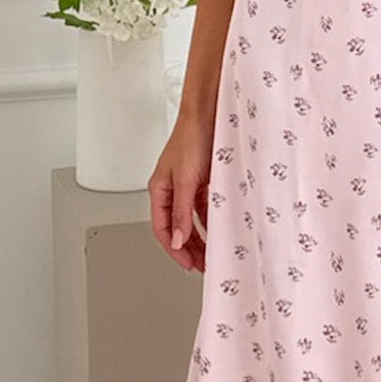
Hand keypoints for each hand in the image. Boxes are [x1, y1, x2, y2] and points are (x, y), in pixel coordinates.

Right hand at [147, 110, 214, 271]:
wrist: (210, 115)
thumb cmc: (191, 138)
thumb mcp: (185, 180)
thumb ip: (182, 212)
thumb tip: (178, 240)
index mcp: (159, 189)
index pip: (162, 228)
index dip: (174, 249)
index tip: (187, 264)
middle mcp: (173, 190)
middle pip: (178, 228)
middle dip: (188, 249)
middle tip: (201, 266)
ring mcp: (189, 186)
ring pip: (192, 221)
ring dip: (201, 238)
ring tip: (211, 254)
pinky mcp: (205, 182)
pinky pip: (206, 209)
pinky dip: (212, 222)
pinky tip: (221, 232)